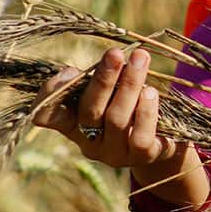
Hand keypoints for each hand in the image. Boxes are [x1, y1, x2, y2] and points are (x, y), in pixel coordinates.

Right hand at [32, 48, 209, 206]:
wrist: (163, 137)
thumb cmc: (128, 104)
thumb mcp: (110, 90)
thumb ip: (97, 78)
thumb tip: (93, 66)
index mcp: (73, 124)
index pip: (46, 116)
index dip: (51, 95)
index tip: (70, 71)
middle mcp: (90, 143)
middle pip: (89, 110)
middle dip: (103, 79)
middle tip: (116, 53)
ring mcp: (115, 153)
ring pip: (116, 119)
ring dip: (129, 85)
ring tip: (141, 60)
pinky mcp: (142, 157)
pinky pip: (140, 137)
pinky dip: (145, 112)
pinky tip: (151, 93)